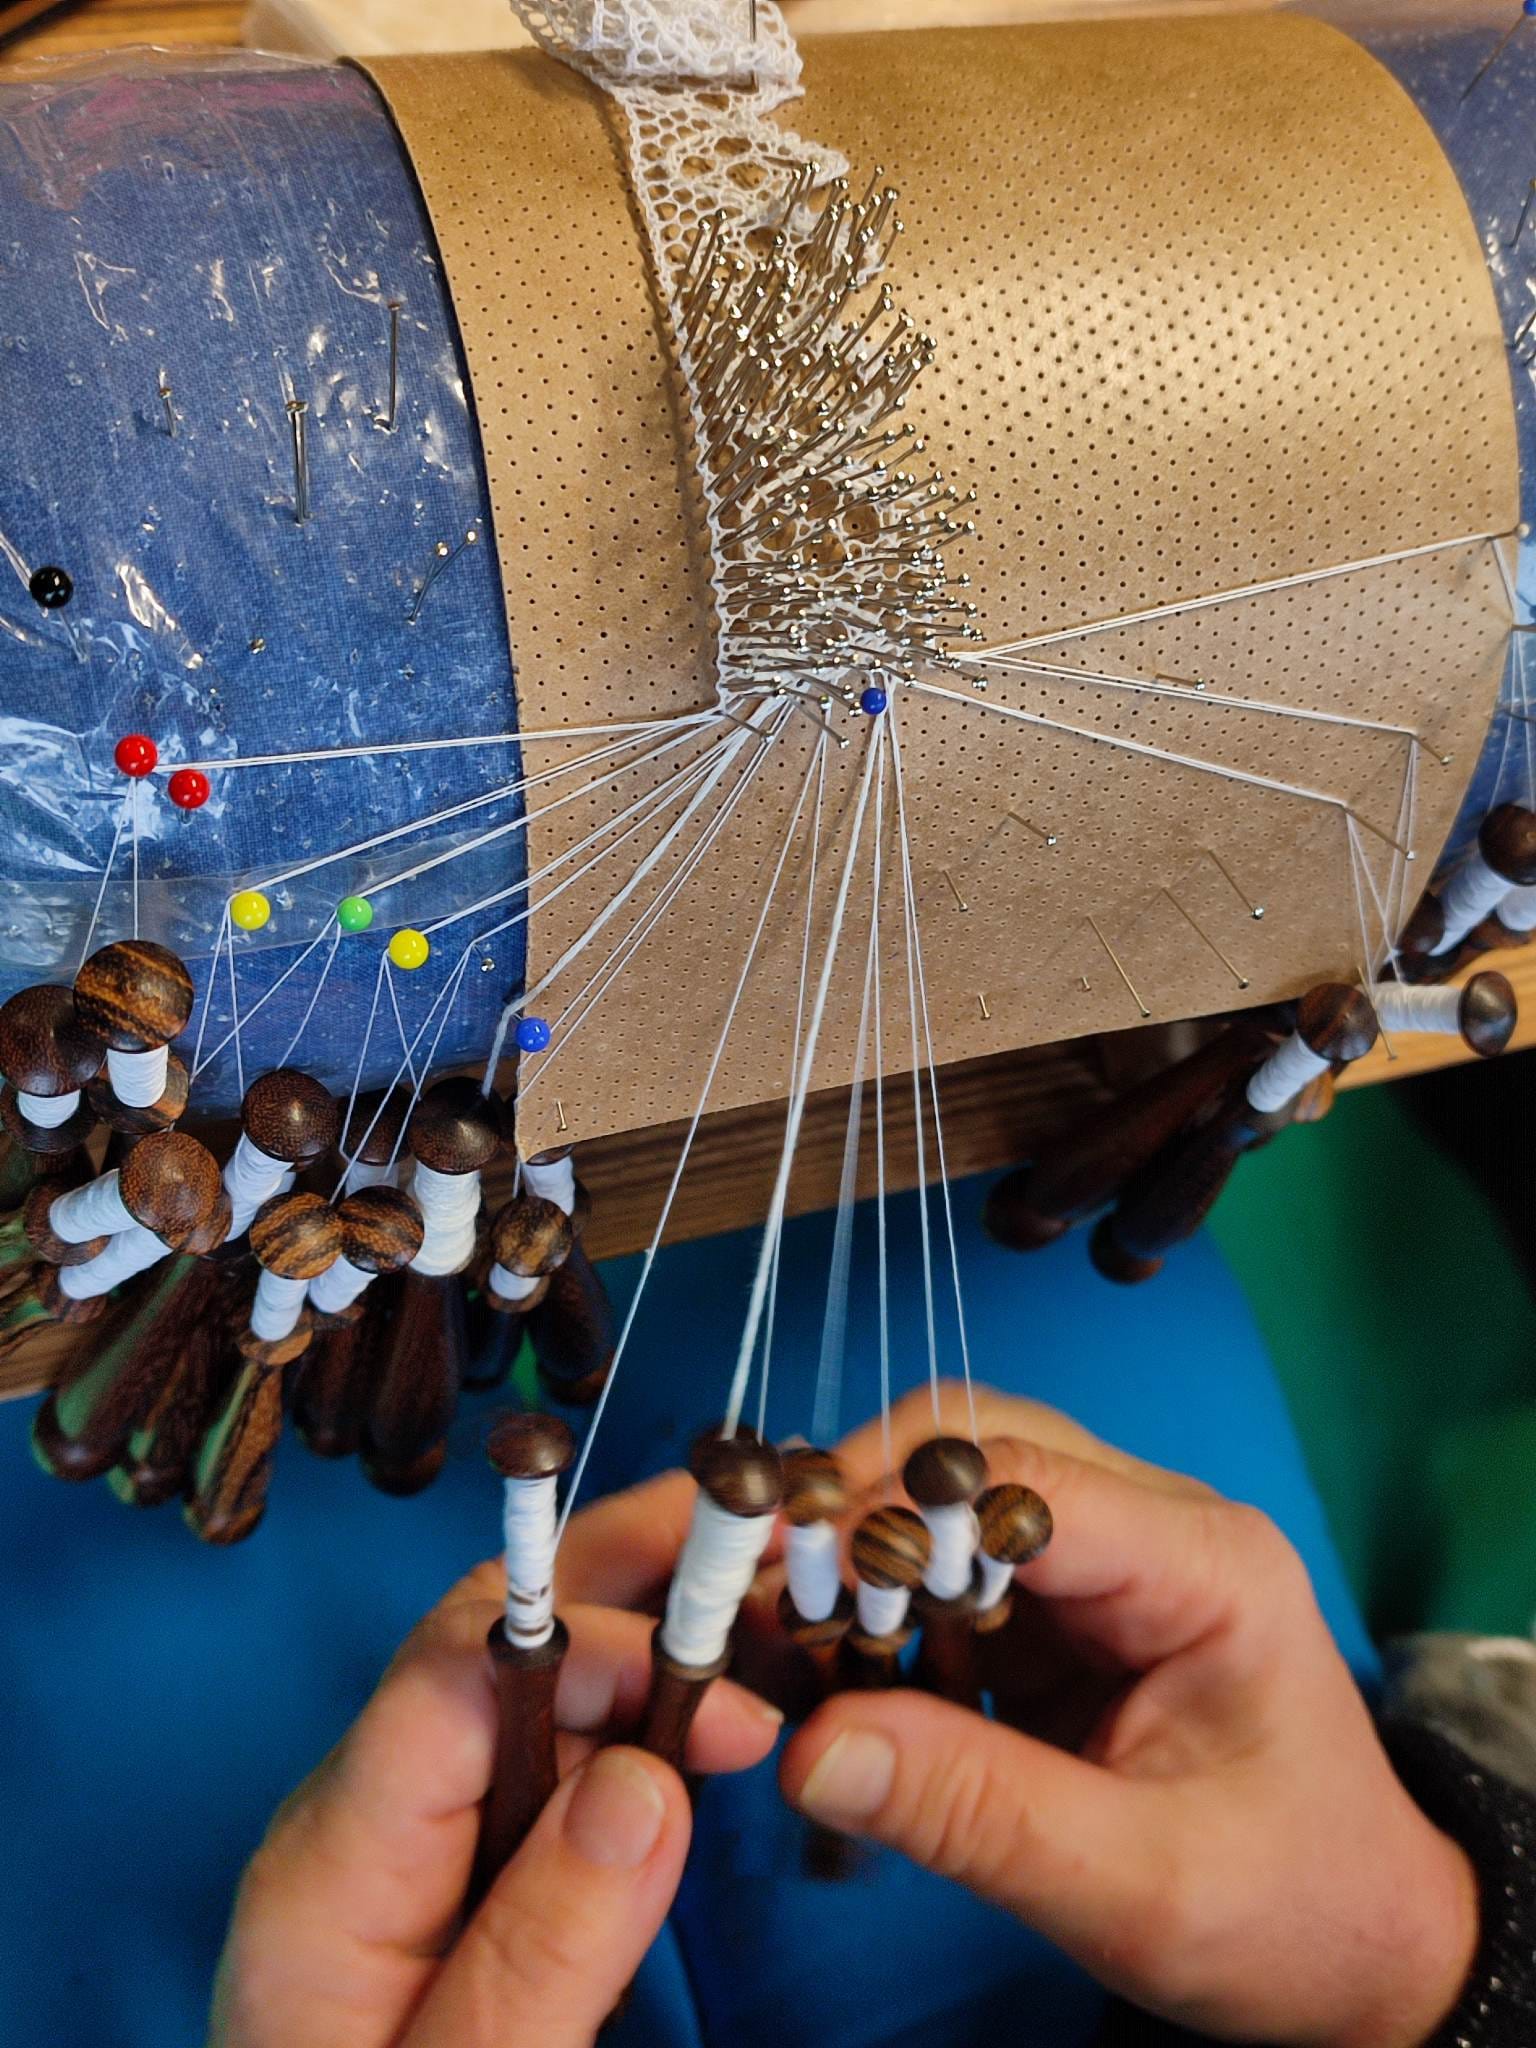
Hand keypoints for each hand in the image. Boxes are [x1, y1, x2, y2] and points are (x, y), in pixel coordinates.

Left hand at [210, 1473, 781, 2047]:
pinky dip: (638, 1715)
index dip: (589, 1642)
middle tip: (752, 1533)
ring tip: (757, 1598)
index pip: (453, 1677)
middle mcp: (368, 1810)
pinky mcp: (460, 1864)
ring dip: (646, 1628)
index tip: (719, 1682)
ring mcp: (415, 1832)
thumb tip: (650, 1777)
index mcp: (334, 1857)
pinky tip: (709, 1711)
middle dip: (622, 1574)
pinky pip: (548, 1756)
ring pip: (531, 1681)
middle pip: (491, 1639)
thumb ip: (539, 1955)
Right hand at [781, 1385, 1478, 2047]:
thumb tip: (808, 1754)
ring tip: (763, 1636)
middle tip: (744, 1589)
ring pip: (943, 1506)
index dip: (896, 1511)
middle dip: (853, 1514)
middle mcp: (1152, 1530)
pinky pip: (943, 1579)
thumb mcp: (1141, 1887)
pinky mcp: (1061, 1615)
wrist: (1363, 1951)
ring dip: (851, 1564)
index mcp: (1204, 1563)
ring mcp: (1102, 1566)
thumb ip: (978, 1814)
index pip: (1029, 1483)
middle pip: (972, 1456)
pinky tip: (820, 1675)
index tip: (781, 1565)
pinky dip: (872, 1616)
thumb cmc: (1290, 1910)